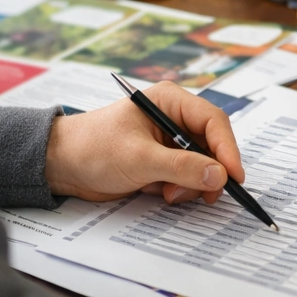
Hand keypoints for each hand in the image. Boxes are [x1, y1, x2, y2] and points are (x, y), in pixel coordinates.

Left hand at [45, 82, 245, 203]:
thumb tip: (219, 176)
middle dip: (207, 172)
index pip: (213, 121)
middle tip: (203, 195)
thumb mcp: (139, 159)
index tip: (234, 176)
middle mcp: (174, 118)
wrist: (62, 166)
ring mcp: (169, 141)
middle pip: (212, 145)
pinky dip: (179, 189)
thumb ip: (181, 167)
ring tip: (167, 193)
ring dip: (190, 184)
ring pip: (202, 165)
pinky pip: (186, 177)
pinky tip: (158, 192)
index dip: (228, 149)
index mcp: (170, 101)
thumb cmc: (93, 149)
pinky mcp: (162, 161)